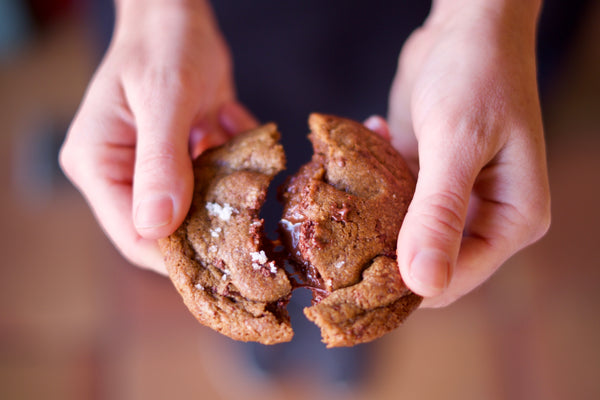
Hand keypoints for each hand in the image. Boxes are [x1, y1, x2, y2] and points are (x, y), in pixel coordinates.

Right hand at [59, 0, 256, 273]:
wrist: (176, 17)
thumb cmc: (164, 44)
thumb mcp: (166, 97)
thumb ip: (162, 161)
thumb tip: (158, 226)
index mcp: (98, 164)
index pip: (133, 235)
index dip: (177, 255)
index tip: (225, 260)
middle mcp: (119, 173)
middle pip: (165, 229)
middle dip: (210, 226)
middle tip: (250, 221)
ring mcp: (149, 169)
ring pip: (192, 210)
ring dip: (226, 197)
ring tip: (245, 169)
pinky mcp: (177, 161)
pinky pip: (209, 184)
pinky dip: (232, 171)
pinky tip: (236, 135)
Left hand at [383, 0, 549, 306]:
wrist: (467, 27)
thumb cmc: (475, 74)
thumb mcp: (456, 142)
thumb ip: (439, 212)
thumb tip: (424, 283)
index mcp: (513, 218)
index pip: (455, 279)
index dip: (405, 283)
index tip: (353, 274)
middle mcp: (488, 217)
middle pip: (427, 262)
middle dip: (382, 249)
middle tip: (340, 226)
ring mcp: (457, 200)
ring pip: (405, 234)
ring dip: (374, 213)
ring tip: (354, 179)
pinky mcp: (430, 180)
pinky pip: (395, 202)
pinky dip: (377, 181)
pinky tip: (375, 138)